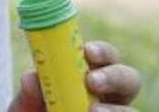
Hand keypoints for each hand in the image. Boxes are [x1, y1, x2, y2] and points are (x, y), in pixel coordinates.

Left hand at [10, 40, 141, 110]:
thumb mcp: (27, 103)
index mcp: (91, 76)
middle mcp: (110, 96)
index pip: (106, 56)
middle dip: (114, 76)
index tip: (87, 51)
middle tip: (92, 81)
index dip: (101, 51)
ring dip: (116, 109)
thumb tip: (30, 78)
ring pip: (131, 110)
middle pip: (130, 79)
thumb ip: (30, 92)